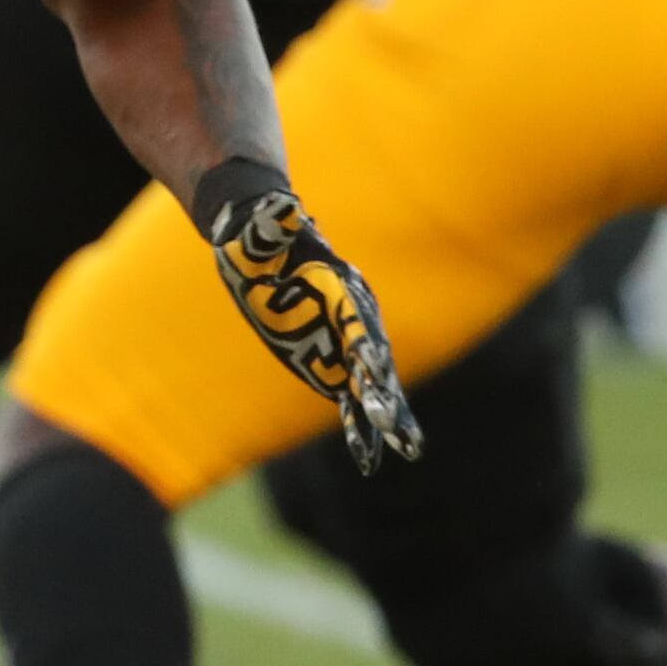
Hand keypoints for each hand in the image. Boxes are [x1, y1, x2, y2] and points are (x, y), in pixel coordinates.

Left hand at [195, 165, 420, 474]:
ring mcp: (341, 340)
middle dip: (382, 391)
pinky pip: (349, 393)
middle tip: (394, 425)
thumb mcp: (259, 229)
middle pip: (371, 359)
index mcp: (336, 287)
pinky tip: (369, 456)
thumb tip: (279, 209)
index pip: (354, 320)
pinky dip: (360, 423)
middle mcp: (348, 317)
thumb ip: (271, 224)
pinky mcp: (329, 357)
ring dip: (385, 414)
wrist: (263, 241)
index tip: (370, 370)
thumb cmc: (260, 236)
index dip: (361, 345)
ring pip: (370, 382)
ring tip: (407, 447)